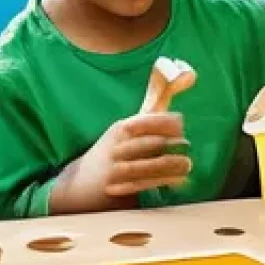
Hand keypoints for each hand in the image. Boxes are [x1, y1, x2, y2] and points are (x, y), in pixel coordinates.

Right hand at [51, 112, 190, 213]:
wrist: (78, 183)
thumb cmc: (113, 153)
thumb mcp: (127, 130)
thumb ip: (152, 112)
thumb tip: (182, 78)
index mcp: (121, 128)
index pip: (146, 120)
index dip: (166, 121)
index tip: (181, 123)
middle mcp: (117, 146)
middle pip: (150, 142)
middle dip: (172, 143)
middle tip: (187, 145)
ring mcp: (115, 167)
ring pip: (149, 164)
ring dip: (171, 164)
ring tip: (187, 163)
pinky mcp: (116, 187)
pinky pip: (144, 183)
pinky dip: (163, 181)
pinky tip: (178, 180)